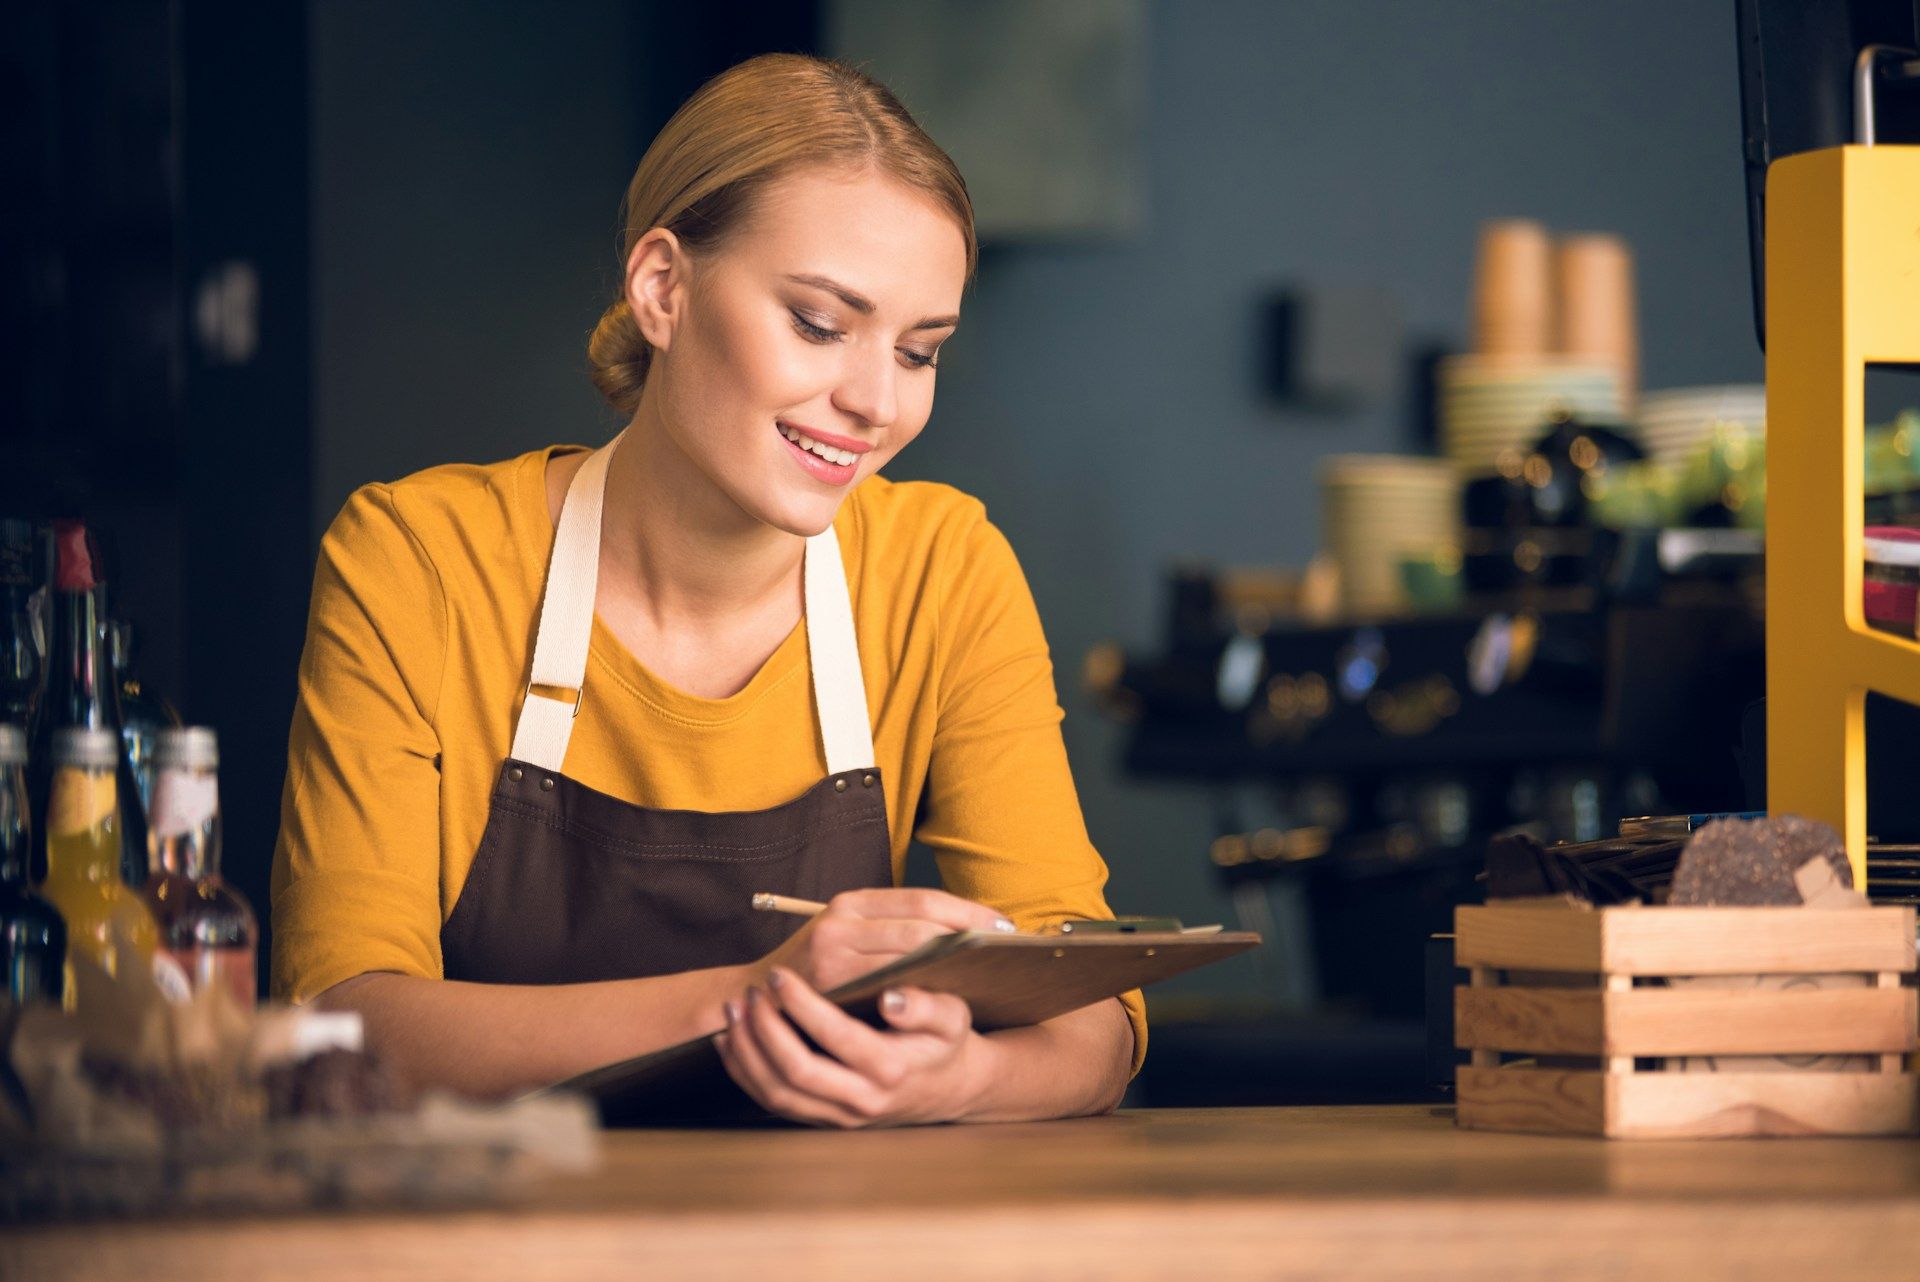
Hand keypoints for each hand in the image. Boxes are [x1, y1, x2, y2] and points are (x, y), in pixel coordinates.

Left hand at [714, 966, 990, 1127]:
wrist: (947, 1089)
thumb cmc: (945, 1043)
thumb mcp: (952, 1017)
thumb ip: (926, 1006)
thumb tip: (892, 998)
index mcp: (890, 1069)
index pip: (835, 1037)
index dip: (802, 1005)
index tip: (780, 976)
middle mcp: (861, 1100)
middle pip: (795, 1073)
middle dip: (764, 1030)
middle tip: (751, 994)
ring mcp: (839, 1115)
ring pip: (776, 1094)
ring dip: (746, 1052)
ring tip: (734, 1011)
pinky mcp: (822, 1119)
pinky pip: (772, 1102)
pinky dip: (744, 1072)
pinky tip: (732, 1040)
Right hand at [747, 888, 1015, 994]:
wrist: (753, 1001)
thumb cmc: (814, 970)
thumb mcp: (845, 935)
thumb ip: (889, 930)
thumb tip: (959, 932)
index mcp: (850, 902)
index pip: (921, 900)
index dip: (966, 912)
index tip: (1002, 925)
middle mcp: (841, 923)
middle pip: (921, 925)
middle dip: (968, 937)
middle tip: (1004, 951)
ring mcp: (834, 956)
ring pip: (911, 955)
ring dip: (953, 963)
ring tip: (987, 971)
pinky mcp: (830, 989)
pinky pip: (890, 988)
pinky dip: (925, 990)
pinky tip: (948, 997)